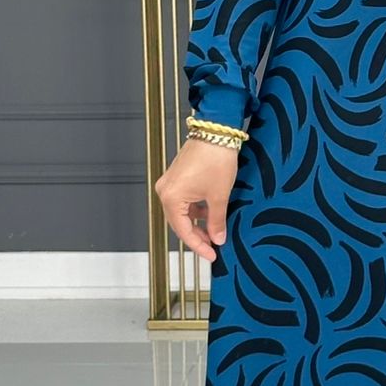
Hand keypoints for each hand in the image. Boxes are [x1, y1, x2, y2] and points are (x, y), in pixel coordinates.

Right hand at [154, 137, 238, 262]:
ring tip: (215, 231)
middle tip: (213, 247)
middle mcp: (165, 191)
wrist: (216, 130)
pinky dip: (196, 210)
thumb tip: (217, 238)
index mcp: (171, 198)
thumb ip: (217, 221)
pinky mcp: (177, 177)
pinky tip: (210, 213)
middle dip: (197, 236)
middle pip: (179, 223)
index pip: (183, 231)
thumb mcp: (219, 195)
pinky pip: (184, 201)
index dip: (199, 246)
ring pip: (182, 212)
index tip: (211, 255)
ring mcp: (170, 183)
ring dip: (197, 223)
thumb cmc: (215, 158)